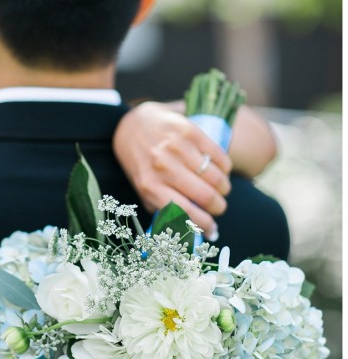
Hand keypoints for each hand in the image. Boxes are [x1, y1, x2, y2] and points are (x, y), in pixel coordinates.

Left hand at [112, 102, 231, 238]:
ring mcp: (177, 147)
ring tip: (221, 189)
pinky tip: (220, 171)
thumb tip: (192, 232)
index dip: (204, 225)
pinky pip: (219, 156)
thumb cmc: (141, 164)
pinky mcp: (190, 131)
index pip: (185, 213)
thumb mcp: (144, 190)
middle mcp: (163, 166)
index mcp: (150, 186)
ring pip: (216, 177)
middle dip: (218, 207)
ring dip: (224, 188)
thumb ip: (163, 208)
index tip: (212, 230)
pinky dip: (225, 168)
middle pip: (206, 196)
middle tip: (219, 207)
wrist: (132, 126)